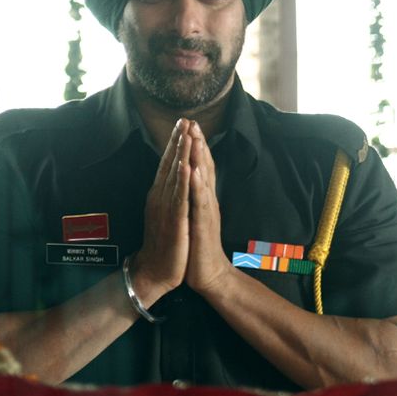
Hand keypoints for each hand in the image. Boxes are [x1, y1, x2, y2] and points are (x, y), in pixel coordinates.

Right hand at [131, 118, 191, 302]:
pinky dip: (182, 181)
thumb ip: (167, 193)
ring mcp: (166, 209)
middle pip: (169, 164)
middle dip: (177, 141)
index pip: (167, 163)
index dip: (174, 142)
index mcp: (159, 195)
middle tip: (183, 119)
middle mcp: (160, 198)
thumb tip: (171, 175)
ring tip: (186, 134)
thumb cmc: (163, 242)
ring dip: (180, 154)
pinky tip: (186, 166)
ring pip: (174, 176)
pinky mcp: (175, 222)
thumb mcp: (164, 212)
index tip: (181, 122)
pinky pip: (179, 198)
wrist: (155, 271)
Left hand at [186, 121, 233, 296]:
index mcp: (202, 198)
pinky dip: (197, 186)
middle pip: (204, 167)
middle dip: (198, 144)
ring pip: (204, 180)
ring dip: (199, 158)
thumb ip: (195, 197)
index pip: (199, 167)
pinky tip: (193, 172)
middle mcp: (207, 201)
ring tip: (195, 138)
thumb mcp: (194, 215)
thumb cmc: (198, 245)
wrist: (208, 273)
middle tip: (193, 121)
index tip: (188, 125)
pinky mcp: (204, 225)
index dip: (195, 145)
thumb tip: (192, 179)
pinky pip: (200, 203)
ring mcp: (207, 212)